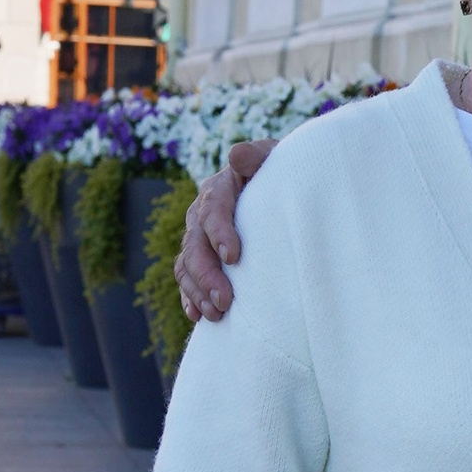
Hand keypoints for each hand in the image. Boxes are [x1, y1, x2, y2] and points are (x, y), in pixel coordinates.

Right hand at [176, 137, 273, 321]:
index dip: (220, 233)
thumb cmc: (284, 172)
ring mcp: (199, 236)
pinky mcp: (202, 257)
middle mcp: (203, 212)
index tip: (234, 257)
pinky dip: (191, 297)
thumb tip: (237, 156)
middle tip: (225, 301)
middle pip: (195, 244)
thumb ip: (258, 156)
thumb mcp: (276, 159)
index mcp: (220, 187)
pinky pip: (188, 278)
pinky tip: (199, 316)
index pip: (213, 210)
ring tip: (216, 314)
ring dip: (198, 290)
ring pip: (187, 264)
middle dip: (207, 274)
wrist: (283, 186)